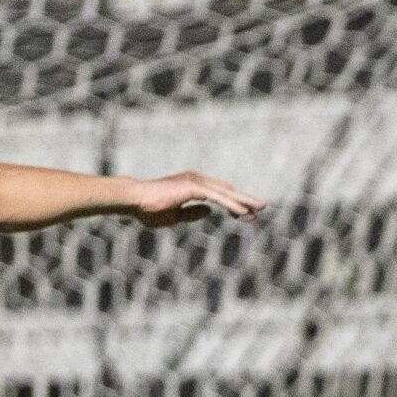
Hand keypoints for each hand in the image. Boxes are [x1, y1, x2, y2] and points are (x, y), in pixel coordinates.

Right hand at [128, 172, 265, 228]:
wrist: (134, 199)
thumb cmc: (148, 208)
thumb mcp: (174, 216)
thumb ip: (192, 214)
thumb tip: (210, 212)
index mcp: (192, 186)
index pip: (219, 194)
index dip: (233, 204)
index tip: (245, 215)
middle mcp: (196, 180)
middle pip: (227, 190)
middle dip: (245, 200)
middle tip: (262, 208)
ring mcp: (196, 183)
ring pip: (226, 193)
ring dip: (244, 201)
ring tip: (260, 209)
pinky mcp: (194, 188)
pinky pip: (218, 198)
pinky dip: (232, 204)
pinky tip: (243, 212)